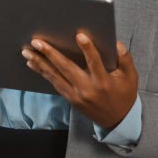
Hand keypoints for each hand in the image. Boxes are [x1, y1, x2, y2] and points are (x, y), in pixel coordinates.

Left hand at [22, 33, 137, 129]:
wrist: (118, 121)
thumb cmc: (124, 95)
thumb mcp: (131, 77)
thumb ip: (125, 59)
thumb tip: (116, 43)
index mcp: (104, 81)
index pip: (95, 62)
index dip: (87, 49)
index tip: (79, 35)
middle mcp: (87, 88)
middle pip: (66, 68)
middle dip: (50, 54)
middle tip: (37, 42)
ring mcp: (76, 95)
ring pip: (55, 76)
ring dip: (40, 62)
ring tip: (27, 51)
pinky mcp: (70, 99)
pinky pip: (54, 83)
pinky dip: (43, 72)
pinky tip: (33, 63)